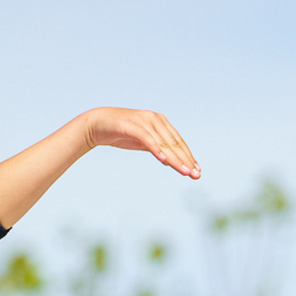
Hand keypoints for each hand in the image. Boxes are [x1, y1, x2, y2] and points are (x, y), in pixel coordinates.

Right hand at [81, 108, 201, 180]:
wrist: (98, 124)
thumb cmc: (122, 133)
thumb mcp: (143, 142)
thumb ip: (157, 148)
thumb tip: (170, 161)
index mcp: (161, 122)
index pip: (178, 142)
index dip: (188, 157)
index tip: (197, 172)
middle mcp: (155, 119)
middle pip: (174, 143)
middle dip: (186, 160)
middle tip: (195, 175)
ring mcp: (144, 121)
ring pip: (163, 143)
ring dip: (175, 159)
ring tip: (185, 171)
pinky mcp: (132, 126)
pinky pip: (147, 139)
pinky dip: (156, 149)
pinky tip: (164, 161)